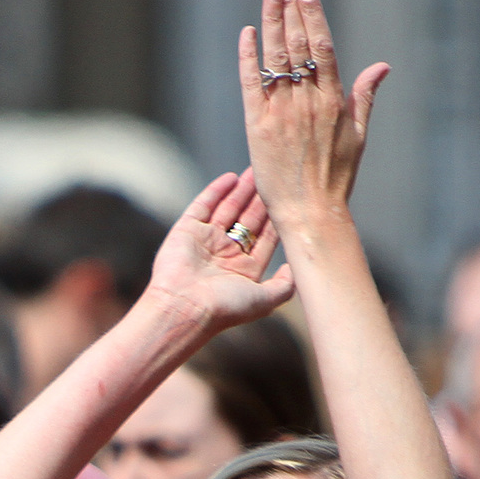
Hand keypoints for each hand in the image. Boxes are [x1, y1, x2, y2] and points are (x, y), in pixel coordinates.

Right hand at [147, 171, 292, 340]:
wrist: (184, 308)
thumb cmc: (225, 308)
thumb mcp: (265, 300)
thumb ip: (285, 285)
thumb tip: (295, 267)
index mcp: (244, 269)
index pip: (266, 237)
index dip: (278, 218)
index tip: (293, 199)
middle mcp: (225, 254)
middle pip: (248, 219)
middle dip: (261, 199)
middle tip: (275, 177)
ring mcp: (205, 241)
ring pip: (228, 209)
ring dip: (242, 190)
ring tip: (256, 170)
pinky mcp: (186, 231)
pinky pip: (203, 206)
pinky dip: (216, 191)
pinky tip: (231, 177)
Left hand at [239, 0, 390, 218]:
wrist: (311, 212)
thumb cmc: (336, 177)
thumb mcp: (358, 135)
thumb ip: (364, 97)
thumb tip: (382, 66)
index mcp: (332, 100)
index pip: (322, 45)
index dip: (313, 13)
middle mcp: (307, 101)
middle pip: (297, 43)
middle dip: (289, 6)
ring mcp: (282, 112)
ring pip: (275, 57)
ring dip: (271, 21)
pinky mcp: (258, 126)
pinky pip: (251, 85)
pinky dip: (248, 58)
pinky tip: (247, 33)